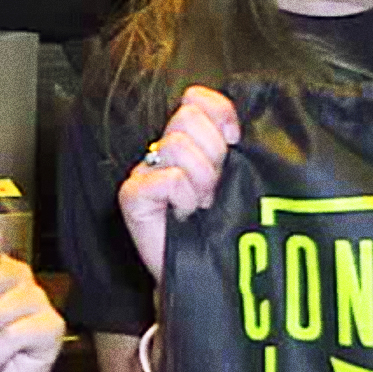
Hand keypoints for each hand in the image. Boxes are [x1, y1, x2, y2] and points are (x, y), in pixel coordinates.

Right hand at [117, 85, 240, 284]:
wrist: (207, 273)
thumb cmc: (225, 227)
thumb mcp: (239, 177)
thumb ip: (235, 145)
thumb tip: (235, 127)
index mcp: (192, 140)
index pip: (197, 98)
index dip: (220, 117)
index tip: (234, 145)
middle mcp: (165, 150)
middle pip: (188, 117)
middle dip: (214, 154)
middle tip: (216, 187)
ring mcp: (145, 171)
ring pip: (177, 145)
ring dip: (200, 179)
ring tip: (202, 203)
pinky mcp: (133, 195)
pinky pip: (166, 178)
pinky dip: (182, 196)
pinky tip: (184, 214)